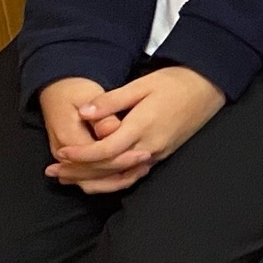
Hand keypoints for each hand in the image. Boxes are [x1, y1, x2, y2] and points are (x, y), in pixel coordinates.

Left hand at [49, 67, 225, 191]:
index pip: (106, 150)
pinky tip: (98, 180)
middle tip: (53, 171)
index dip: (81, 155)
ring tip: (70, 180)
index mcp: (143, 126)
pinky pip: (134, 174)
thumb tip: (83, 112)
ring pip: (121, 177)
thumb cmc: (175, 81)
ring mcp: (158, 153)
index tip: (60, 153)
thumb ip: (112, 100)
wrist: (209, 87)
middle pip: (109, 168)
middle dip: (79, 172)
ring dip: (93, 181)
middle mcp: (150, 145)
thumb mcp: (142, 84)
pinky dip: (113, 181)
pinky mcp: (162, 154)